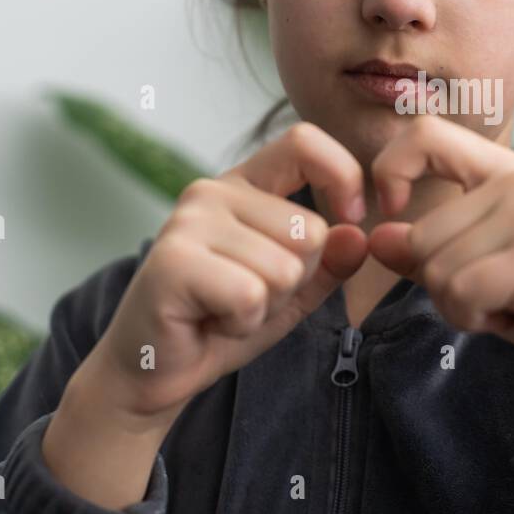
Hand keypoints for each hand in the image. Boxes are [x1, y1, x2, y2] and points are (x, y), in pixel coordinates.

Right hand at [86, 122, 369, 423]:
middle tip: (247, 297)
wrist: (154, 372)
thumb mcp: (292, 291)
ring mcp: (188, 223)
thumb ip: (330, 262)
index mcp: (243, 185)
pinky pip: (251, 295)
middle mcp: (211, 192)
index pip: (303, 142)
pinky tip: (210, 322)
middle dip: (295, 281)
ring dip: (267, 306)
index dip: (342, 175)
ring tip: (226, 309)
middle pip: (311, 230)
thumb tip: (359, 234)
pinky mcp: (173, 262)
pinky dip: (243, 322)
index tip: (352, 215)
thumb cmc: (222, 322)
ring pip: (285, 268)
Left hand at [365, 115, 513, 398]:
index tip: (394, 209)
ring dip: (459, 306)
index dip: (391, 169)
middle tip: (493, 294)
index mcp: (506, 171)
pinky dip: (474, 319)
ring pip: (435, 269)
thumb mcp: (478, 268)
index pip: (424, 133)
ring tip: (509, 304)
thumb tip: (378, 237)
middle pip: (420, 234)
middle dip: (440, 283)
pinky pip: (459, 293)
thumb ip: (427, 250)